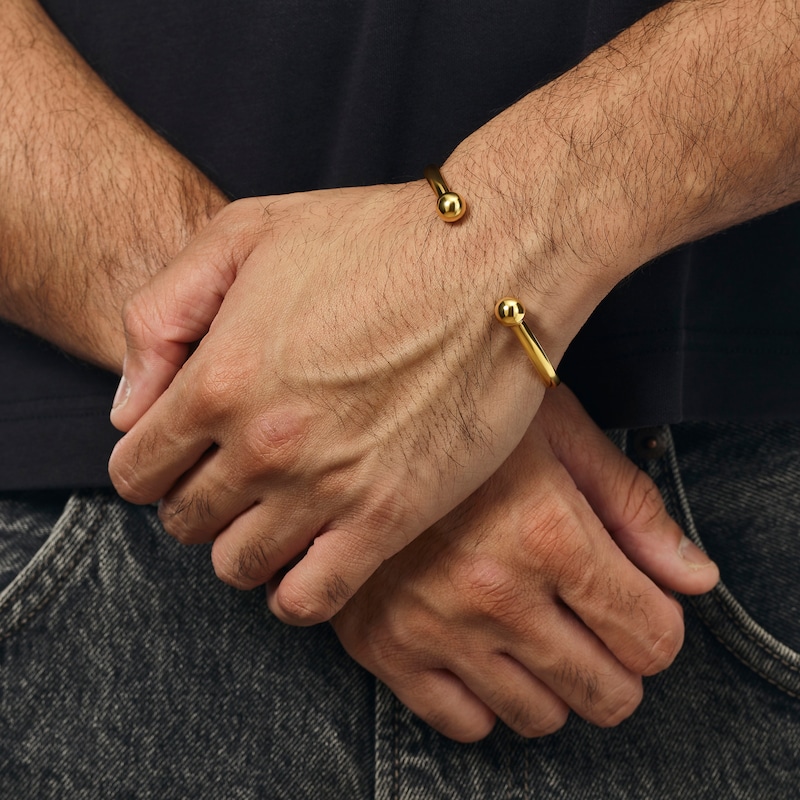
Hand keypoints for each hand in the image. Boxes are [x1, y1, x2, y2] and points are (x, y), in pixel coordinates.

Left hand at [108, 180, 557, 624]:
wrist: (494, 262)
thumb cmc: (375, 238)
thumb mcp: (245, 233)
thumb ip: (160, 316)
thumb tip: (127, 410)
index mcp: (219, 379)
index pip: (135, 471)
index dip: (149, 465)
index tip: (182, 453)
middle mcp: (264, 445)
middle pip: (184, 522)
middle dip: (196, 502)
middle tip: (234, 475)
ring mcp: (328, 488)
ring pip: (237, 565)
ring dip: (242, 545)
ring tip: (274, 512)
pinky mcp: (390, 517)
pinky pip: (310, 598)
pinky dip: (293, 591)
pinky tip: (308, 555)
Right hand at [331, 387, 718, 741]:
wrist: (353, 420)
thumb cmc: (470, 416)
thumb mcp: (562, 437)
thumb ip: (635, 511)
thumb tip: (695, 580)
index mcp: (548, 534)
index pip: (650, 637)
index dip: (656, 626)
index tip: (637, 607)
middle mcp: (492, 593)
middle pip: (605, 693)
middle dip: (617, 664)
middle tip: (593, 624)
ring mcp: (432, 627)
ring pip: (539, 717)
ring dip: (554, 683)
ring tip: (534, 629)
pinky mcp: (382, 647)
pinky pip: (462, 722)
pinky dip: (486, 697)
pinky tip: (482, 648)